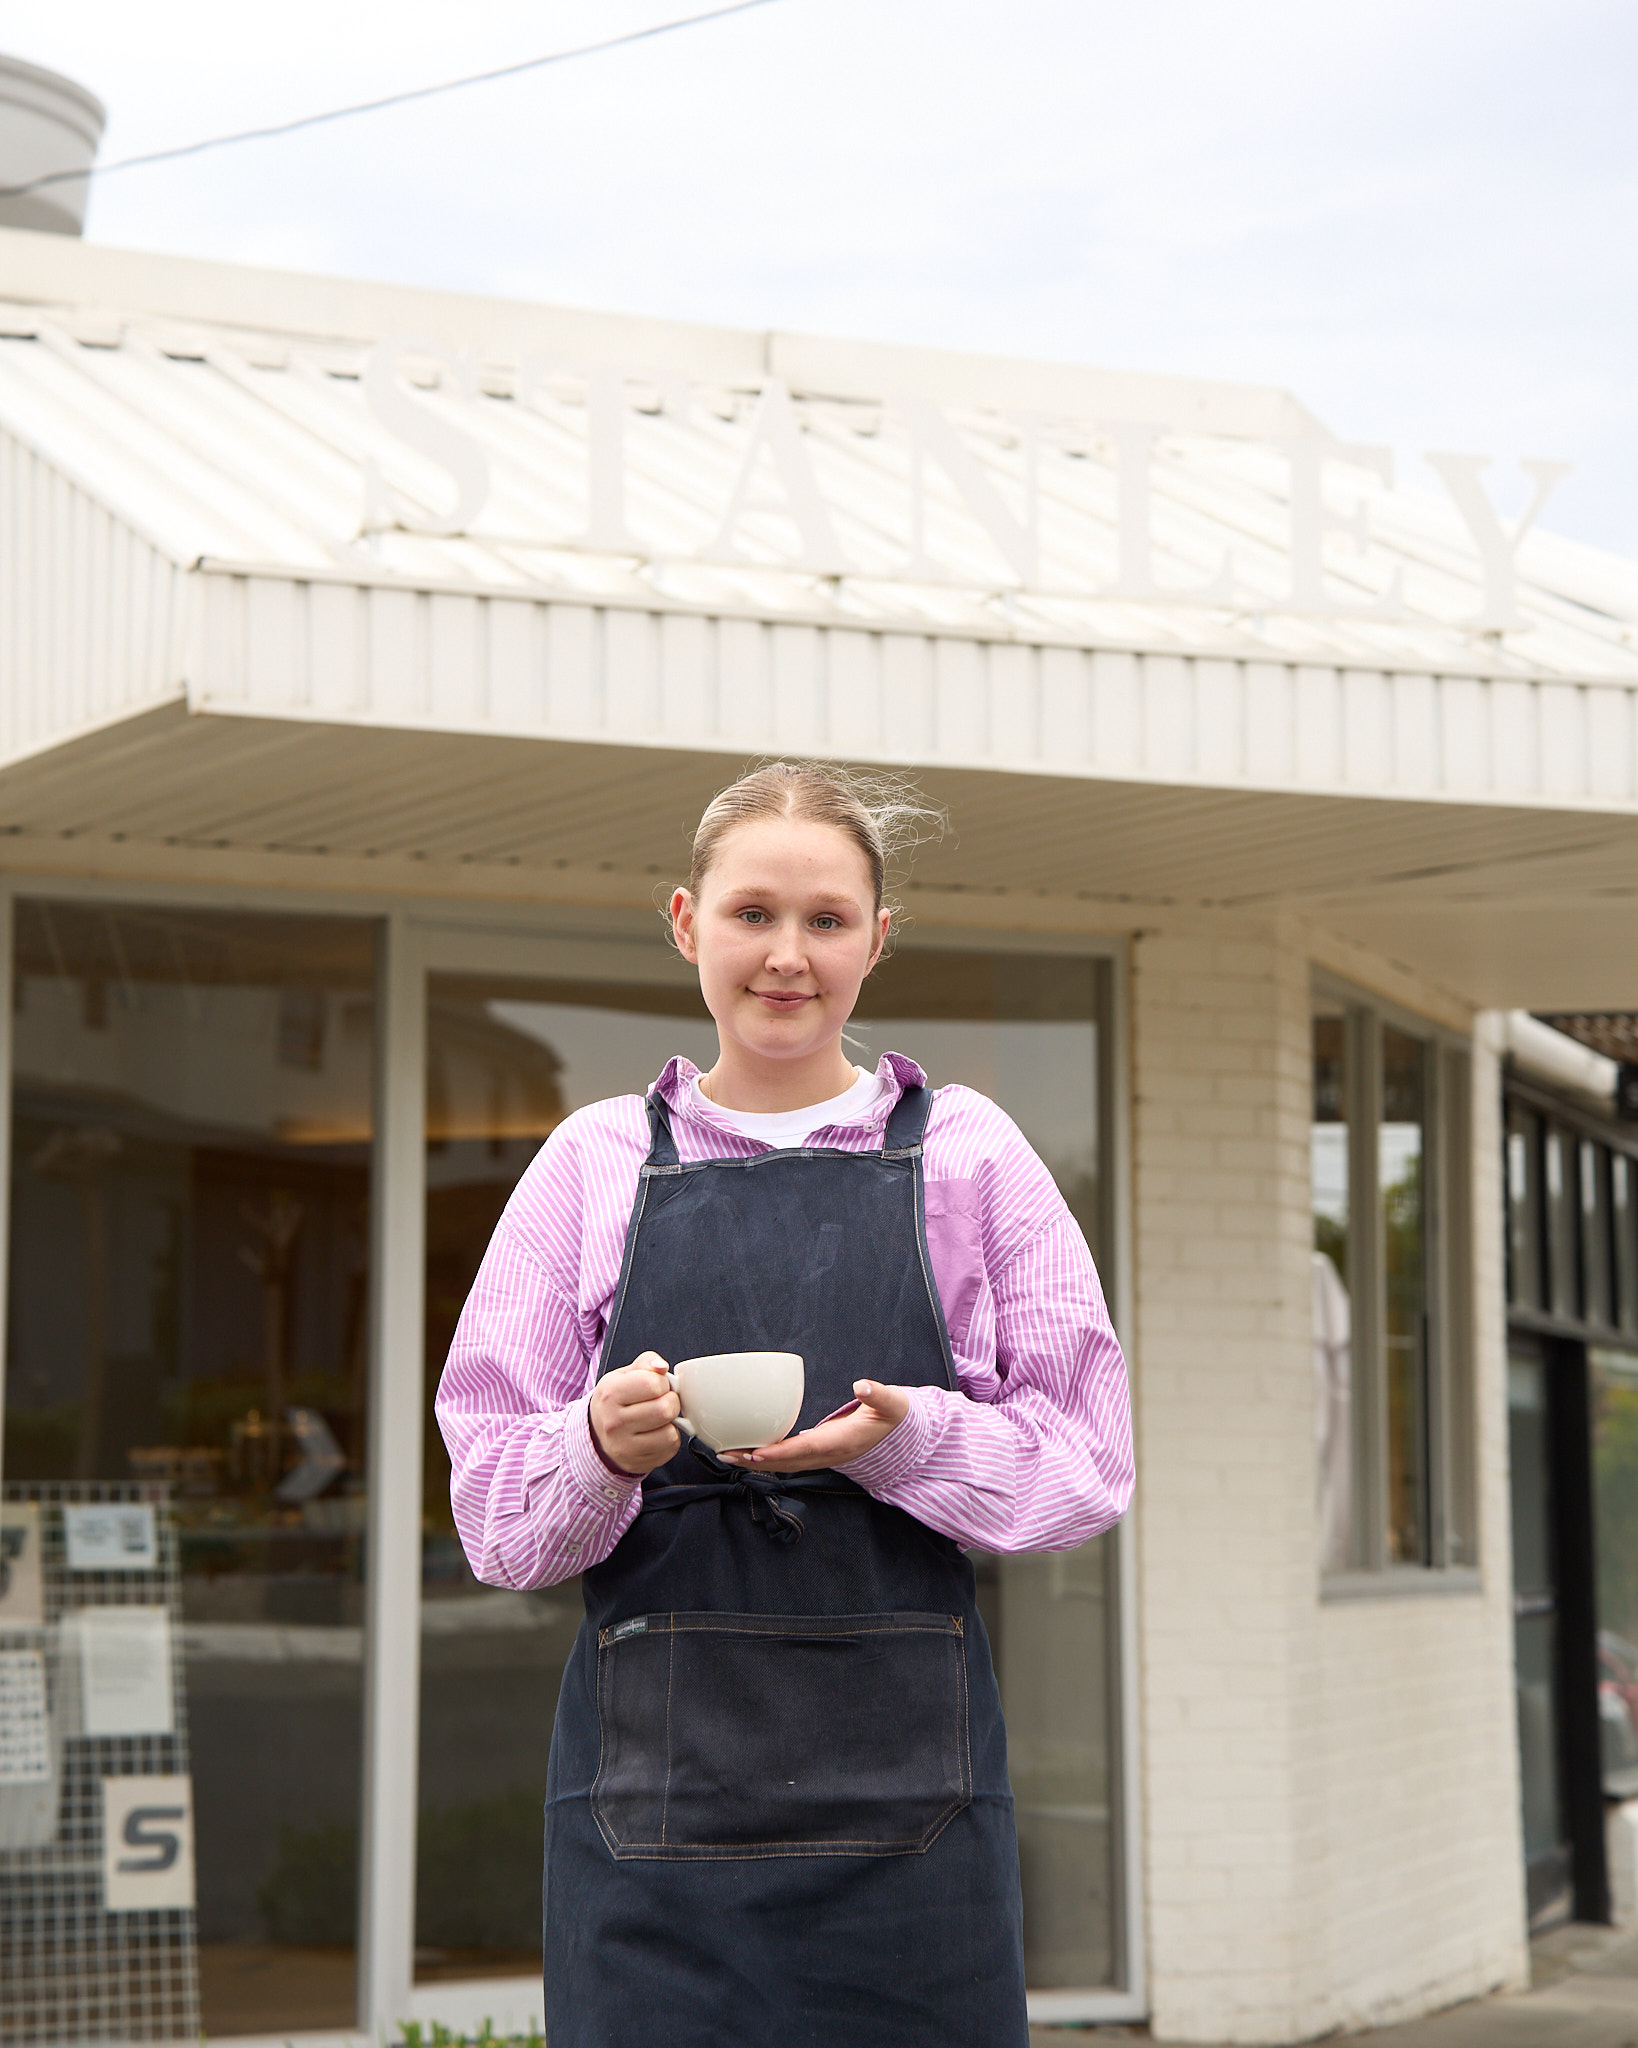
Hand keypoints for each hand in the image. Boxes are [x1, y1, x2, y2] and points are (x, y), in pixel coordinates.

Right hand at [589, 1355, 680, 1476]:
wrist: (596, 1434)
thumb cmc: (615, 1400)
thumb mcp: (624, 1375)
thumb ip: (646, 1363)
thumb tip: (662, 1367)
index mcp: (611, 1394)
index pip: (653, 1384)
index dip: (662, 1382)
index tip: (656, 1385)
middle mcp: (614, 1423)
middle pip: (665, 1409)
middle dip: (671, 1401)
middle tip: (662, 1401)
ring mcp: (625, 1447)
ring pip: (670, 1433)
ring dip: (671, 1423)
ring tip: (658, 1418)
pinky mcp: (637, 1463)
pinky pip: (670, 1448)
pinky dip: (669, 1439)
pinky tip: (656, 1433)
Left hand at [720, 1381, 909, 1472]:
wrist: (898, 1434)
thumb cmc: (892, 1417)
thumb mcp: (892, 1403)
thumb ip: (878, 1394)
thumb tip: (862, 1385)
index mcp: (841, 1443)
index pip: (804, 1450)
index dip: (779, 1453)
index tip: (754, 1452)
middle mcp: (827, 1454)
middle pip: (785, 1462)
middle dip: (754, 1461)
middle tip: (724, 1454)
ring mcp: (821, 1457)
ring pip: (783, 1464)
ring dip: (754, 1461)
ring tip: (726, 1454)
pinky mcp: (816, 1452)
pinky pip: (787, 1458)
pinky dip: (765, 1456)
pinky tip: (747, 1448)